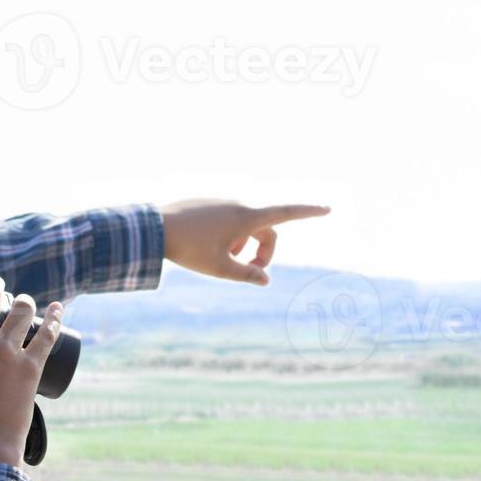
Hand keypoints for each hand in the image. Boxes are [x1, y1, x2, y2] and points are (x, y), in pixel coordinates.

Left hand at [160, 199, 330, 285]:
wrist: (153, 228)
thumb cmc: (188, 250)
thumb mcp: (220, 269)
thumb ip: (247, 275)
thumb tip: (265, 280)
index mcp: (247, 218)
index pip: (286, 213)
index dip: (309, 212)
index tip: (328, 208)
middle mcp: (238, 204)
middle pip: (266, 229)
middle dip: (263, 251)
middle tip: (251, 272)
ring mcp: (222, 201)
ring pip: (245, 226)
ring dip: (243, 244)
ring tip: (220, 258)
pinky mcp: (208, 202)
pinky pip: (228, 219)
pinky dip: (227, 236)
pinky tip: (204, 245)